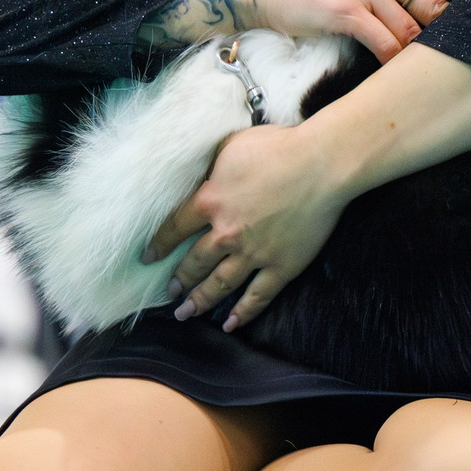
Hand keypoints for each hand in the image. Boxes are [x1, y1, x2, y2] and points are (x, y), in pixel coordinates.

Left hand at [145, 122, 354, 330]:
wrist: (322, 164)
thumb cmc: (279, 147)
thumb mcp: (231, 146)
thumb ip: (211, 165)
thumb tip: (200, 173)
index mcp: (210, 202)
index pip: (174, 229)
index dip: (158, 245)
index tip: (148, 258)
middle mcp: (226, 233)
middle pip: (194, 262)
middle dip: (179, 280)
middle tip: (169, 292)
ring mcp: (254, 254)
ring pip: (220, 284)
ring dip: (200, 300)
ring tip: (186, 313)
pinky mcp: (282, 266)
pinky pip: (259, 295)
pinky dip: (244, 312)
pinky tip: (231, 324)